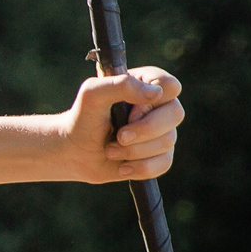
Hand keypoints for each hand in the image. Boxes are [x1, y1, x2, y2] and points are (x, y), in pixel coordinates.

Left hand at [68, 67, 182, 183]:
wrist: (74, 152)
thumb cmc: (83, 118)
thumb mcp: (92, 94)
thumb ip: (121, 85)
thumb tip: (156, 94)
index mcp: (147, 84)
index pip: (170, 86)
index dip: (151, 102)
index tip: (129, 112)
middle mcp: (159, 106)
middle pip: (175, 114)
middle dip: (143, 130)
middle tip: (119, 137)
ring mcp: (162, 131)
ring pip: (167, 141)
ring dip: (133, 150)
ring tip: (111, 149)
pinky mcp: (159, 155)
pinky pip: (164, 163)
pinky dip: (140, 167)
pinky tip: (122, 167)